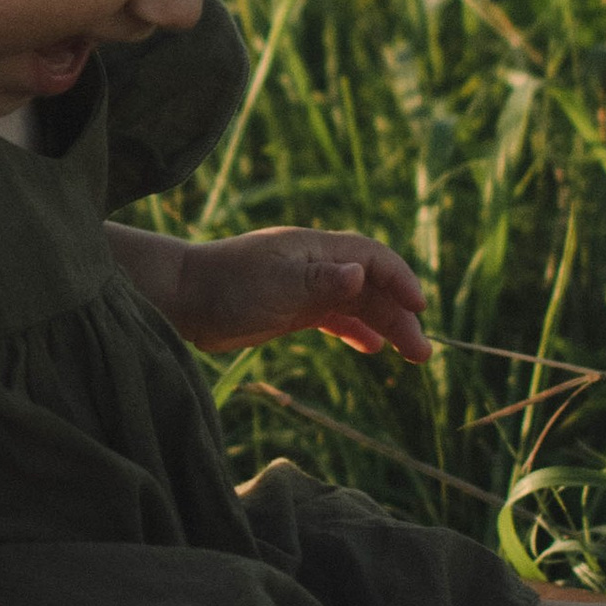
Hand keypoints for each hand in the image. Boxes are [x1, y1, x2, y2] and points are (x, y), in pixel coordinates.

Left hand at [175, 228, 430, 365]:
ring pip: (357, 304)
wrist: (182, 298)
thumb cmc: (227, 287)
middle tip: (422, 353)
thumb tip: (361, 274)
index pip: (373, 257)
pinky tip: (373, 349)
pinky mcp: (292, 309)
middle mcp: (316, 265)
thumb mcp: (276, 285)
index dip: (400, 279)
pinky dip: (355, 330)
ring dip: (386, 326)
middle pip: (372, 286)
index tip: (419, 308)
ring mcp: (305, 287)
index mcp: (316, 249)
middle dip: (400, 315)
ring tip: (413, 355)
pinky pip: (335, 317)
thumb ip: (319, 281)